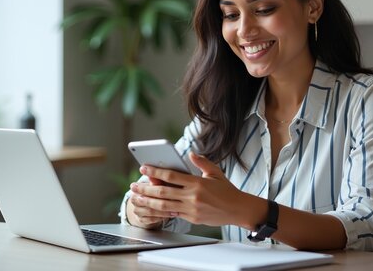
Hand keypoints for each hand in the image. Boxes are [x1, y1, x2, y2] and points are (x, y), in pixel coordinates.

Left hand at [131, 152, 248, 226]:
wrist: (238, 210)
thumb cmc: (227, 191)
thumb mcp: (216, 173)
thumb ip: (202, 162)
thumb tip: (191, 153)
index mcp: (196, 183)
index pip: (171, 175)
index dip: (155, 171)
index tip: (144, 168)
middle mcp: (192, 196)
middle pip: (163, 191)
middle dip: (145, 188)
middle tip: (134, 186)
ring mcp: (191, 209)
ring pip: (164, 206)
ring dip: (147, 202)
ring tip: (136, 199)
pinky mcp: (191, 219)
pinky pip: (171, 214)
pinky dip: (159, 212)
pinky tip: (150, 210)